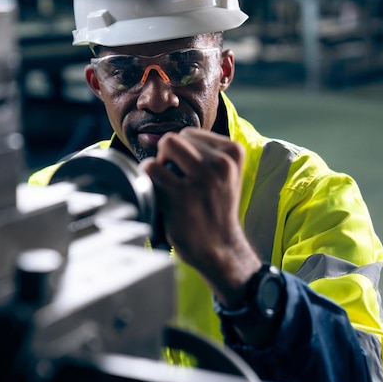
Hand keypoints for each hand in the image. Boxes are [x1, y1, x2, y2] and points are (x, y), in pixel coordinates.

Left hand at [140, 127, 260, 306]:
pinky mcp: (182, 196)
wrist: (220, 247)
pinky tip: (160, 195)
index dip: (182, 152)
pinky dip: (148, 178)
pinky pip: (152, 169)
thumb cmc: (216, 208)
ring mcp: (202, 179)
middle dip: (167, 156)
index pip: (191, 134)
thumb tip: (151, 137)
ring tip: (168, 185)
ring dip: (159, 165)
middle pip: (175, 138)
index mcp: (233, 153)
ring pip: (165, 146)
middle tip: (174, 178)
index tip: (188, 172)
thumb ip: (200, 153)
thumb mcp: (224, 174)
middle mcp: (221, 164)